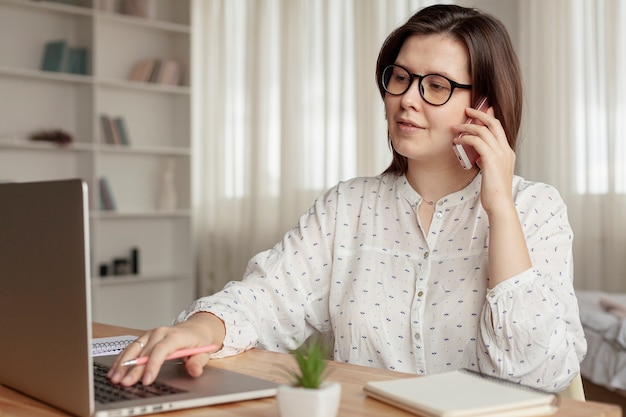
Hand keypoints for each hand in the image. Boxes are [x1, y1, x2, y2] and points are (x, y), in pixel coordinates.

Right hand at [107, 312, 224, 385]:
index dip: (153, 365)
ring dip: (123, 363)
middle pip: (145, 352)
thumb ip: (198, 362)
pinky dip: (122, 359)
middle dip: (133, 369)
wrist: (197, 328)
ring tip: (114, 377)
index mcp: (176, 336)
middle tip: (126, 383)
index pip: (161, 350)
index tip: (146, 380)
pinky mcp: (145, 337)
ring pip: (134, 348)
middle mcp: (161, 332)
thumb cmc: (199, 340)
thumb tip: (194, 371)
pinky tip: (115, 369)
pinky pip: (132, 348)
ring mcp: (151, 334)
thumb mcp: (204, 352)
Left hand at [452, 106, 515, 213]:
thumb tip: (479, 156)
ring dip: (467, 127)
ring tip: (455, 128)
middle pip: (494, 123)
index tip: (477, 113)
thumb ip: (487, 161)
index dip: (488, 118)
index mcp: (507, 153)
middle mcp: (506, 151)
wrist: (500, 204)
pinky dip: (465, 138)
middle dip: (480, 114)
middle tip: (467, 110)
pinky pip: (477, 141)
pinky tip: (457, 142)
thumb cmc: (494, 192)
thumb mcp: (492, 172)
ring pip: (484, 131)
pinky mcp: (491, 160)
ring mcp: (500, 154)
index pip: (499, 129)